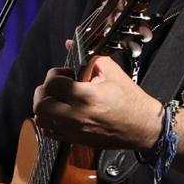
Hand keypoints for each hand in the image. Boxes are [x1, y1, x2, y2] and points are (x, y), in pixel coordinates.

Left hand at [31, 48, 161, 152]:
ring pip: (40, 118)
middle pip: (41, 103)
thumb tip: (71, 44)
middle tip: (56, 86)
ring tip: (57, 99)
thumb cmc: (130, 101)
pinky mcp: (74, 139)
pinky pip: (48, 131)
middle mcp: (76, 116)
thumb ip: (90, 58)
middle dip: (44, 91)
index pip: (52, 84)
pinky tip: (59, 112)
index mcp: (86, 97)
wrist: (142, 127)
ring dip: (44, 106)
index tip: (65, 74)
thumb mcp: (113, 73)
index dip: (55, 75)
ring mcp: (73, 130)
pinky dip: (48, 121)